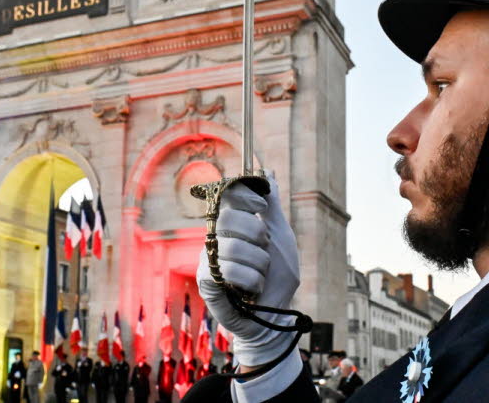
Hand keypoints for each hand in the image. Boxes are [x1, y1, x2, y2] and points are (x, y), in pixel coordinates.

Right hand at [196, 171, 299, 366]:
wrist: (274, 316)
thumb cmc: (277, 279)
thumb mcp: (282, 238)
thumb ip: (272, 207)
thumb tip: (267, 173)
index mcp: (232, 223)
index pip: (226, 194)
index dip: (243, 194)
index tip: (261, 206)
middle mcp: (215, 236)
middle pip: (228, 216)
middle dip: (257, 234)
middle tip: (265, 251)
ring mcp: (208, 257)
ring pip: (232, 246)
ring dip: (258, 263)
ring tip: (261, 276)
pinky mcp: (206, 279)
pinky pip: (226, 270)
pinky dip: (250, 279)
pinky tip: (252, 289)